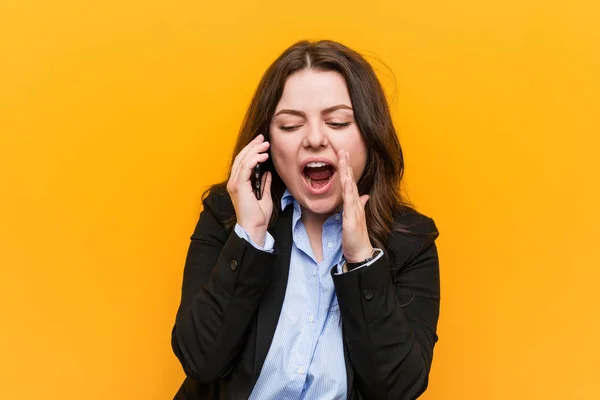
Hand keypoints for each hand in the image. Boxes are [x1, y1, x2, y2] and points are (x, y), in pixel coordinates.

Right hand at [227, 134, 272, 245]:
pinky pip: (245, 168)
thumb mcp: (264, 196)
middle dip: (253, 146)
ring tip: (265, 145)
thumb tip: (267, 173)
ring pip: (243, 160)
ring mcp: (235, 184)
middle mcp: (234, 182)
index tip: (262, 143)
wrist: (254, 227)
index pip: (242, 162)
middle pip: (241, 158)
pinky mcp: (239, 186)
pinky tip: (263, 156)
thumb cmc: (258, 216)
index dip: (251, 150)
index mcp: (238, 184)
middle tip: (263, 138)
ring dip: (254, 150)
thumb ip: (264, 184)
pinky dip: (254, 159)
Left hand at [338, 149, 372, 263]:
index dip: (346, 169)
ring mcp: (354, 210)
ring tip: (343, 160)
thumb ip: (360, 205)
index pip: (350, 182)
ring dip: (347, 173)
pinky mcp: (352, 218)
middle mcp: (356, 204)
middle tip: (342, 150)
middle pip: (350, 181)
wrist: (360, 252)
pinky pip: (350, 202)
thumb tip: (364, 195)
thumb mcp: (356, 218)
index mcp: (354, 203)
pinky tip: (347, 182)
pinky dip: (349, 191)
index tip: (343, 155)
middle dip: (346, 165)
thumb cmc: (356, 237)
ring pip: (350, 188)